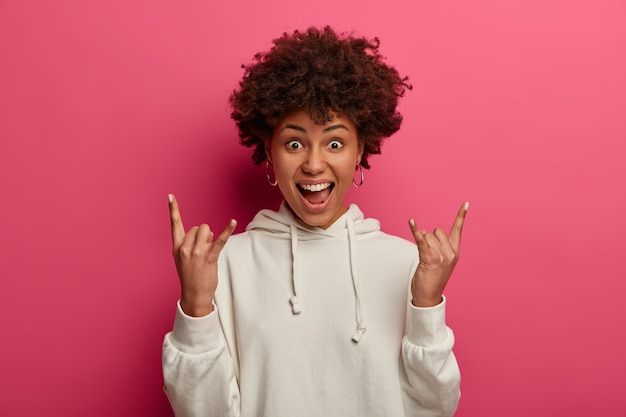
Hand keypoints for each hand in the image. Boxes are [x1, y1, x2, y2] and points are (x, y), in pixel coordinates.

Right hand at [169, 194, 236, 316]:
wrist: (194, 295)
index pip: (174, 224)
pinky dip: (227, 230)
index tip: (170, 196)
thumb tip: (204, 231)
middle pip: (198, 227)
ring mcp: (196, 252)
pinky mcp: (209, 257)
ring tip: (208, 252)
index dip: (173, 210)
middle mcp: (185, 248)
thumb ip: (189, 243)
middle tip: (203, 252)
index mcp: (177, 247)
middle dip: (204, 235)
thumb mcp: (183, 258)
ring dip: (211, 238)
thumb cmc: (191, 276)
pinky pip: (220, 240)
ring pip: (206, 230)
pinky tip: (233, 221)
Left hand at [408, 202, 468, 306]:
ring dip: (422, 243)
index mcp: (455, 252)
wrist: (428, 297)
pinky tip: (411, 222)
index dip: (461, 216)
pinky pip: (421, 239)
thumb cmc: (432, 279)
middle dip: (429, 238)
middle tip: (428, 255)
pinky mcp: (430, 258)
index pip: (458, 230)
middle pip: (437, 231)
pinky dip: (415, 230)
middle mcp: (451, 253)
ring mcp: (442, 256)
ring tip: (424, 260)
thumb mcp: (440, 261)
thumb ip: (438, 246)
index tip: (466, 203)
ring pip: (428, 235)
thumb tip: (426, 232)